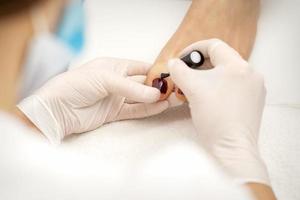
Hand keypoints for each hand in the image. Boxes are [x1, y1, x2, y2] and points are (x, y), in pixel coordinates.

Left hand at [18, 58, 168, 143]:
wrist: (57, 110)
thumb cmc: (76, 85)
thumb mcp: (105, 79)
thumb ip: (131, 88)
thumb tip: (156, 94)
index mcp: (113, 66)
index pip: (139, 67)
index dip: (154, 70)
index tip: (170, 74)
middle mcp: (116, 82)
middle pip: (142, 83)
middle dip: (158, 86)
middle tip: (175, 90)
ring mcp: (116, 98)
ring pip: (141, 98)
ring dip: (156, 99)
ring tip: (173, 99)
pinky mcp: (114, 113)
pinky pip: (135, 110)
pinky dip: (148, 109)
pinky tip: (160, 107)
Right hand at [167, 39, 268, 184]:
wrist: (231, 147)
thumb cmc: (214, 116)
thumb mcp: (192, 88)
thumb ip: (179, 70)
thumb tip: (173, 62)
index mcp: (238, 65)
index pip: (214, 45)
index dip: (194, 49)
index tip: (181, 59)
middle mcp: (251, 73)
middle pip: (221, 60)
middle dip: (199, 65)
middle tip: (185, 74)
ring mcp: (254, 89)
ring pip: (226, 74)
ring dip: (208, 76)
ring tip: (194, 87)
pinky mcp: (253, 102)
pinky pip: (233, 86)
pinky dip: (218, 87)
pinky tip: (207, 97)